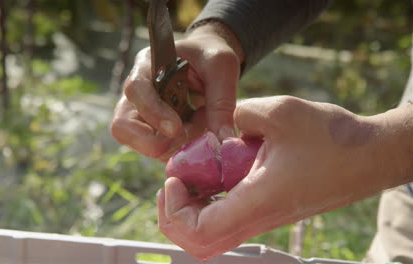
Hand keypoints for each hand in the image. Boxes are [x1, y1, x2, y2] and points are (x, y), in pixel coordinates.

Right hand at [111, 22, 243, 160]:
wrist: (207, 61)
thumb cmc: (210, 56)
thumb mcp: (222, 67)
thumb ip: (222, 101)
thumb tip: (223, 140)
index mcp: (147, 65)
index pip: (135, 90)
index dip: (152, 112)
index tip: (176, 128)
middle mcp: (136, 92)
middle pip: (122, 126)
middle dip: (154, 141)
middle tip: (186, 136)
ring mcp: (139, 114)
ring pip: (138, 143)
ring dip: (172, 146)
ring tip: (199, 126)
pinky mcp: (150, 130)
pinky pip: (157, 149)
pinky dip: (179, 148)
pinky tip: (196, 130)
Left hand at [157, 96, 412, 259]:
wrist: (369, 156)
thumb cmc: (332, 137)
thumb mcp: (280, 112)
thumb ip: (240, 114)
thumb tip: (222, 125)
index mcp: (258, 200)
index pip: (201, 231)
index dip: (176, 210)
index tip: (174, 178)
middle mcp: (258, 217)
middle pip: (200, 245)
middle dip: (174, 217)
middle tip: (172, 184)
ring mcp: (263, 217)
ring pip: (213, 237)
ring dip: (190, 211)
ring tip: (186, 178)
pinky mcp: (268, 211)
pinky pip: (228, 220)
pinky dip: (209, 203)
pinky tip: (211, 174)